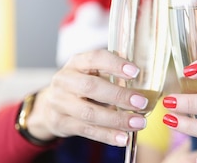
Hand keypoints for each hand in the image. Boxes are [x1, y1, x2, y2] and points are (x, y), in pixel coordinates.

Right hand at [27, 49, 149, 145]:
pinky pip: (87, 130)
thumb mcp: (91, 72)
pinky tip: (123, 138)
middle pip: (91, 87)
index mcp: (77, 63)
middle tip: (141, 103)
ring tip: (138, 123)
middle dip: (119, 95)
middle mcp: (65, 80)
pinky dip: (107, 135)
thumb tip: (146, 80)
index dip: (115, 64)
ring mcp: (60, 103)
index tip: (136, 72)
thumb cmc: (81, 84)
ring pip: (89, 113)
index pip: (95, 57)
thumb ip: (112, 73)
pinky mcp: (61, 122)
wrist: (50, 104)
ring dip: (117, 120)